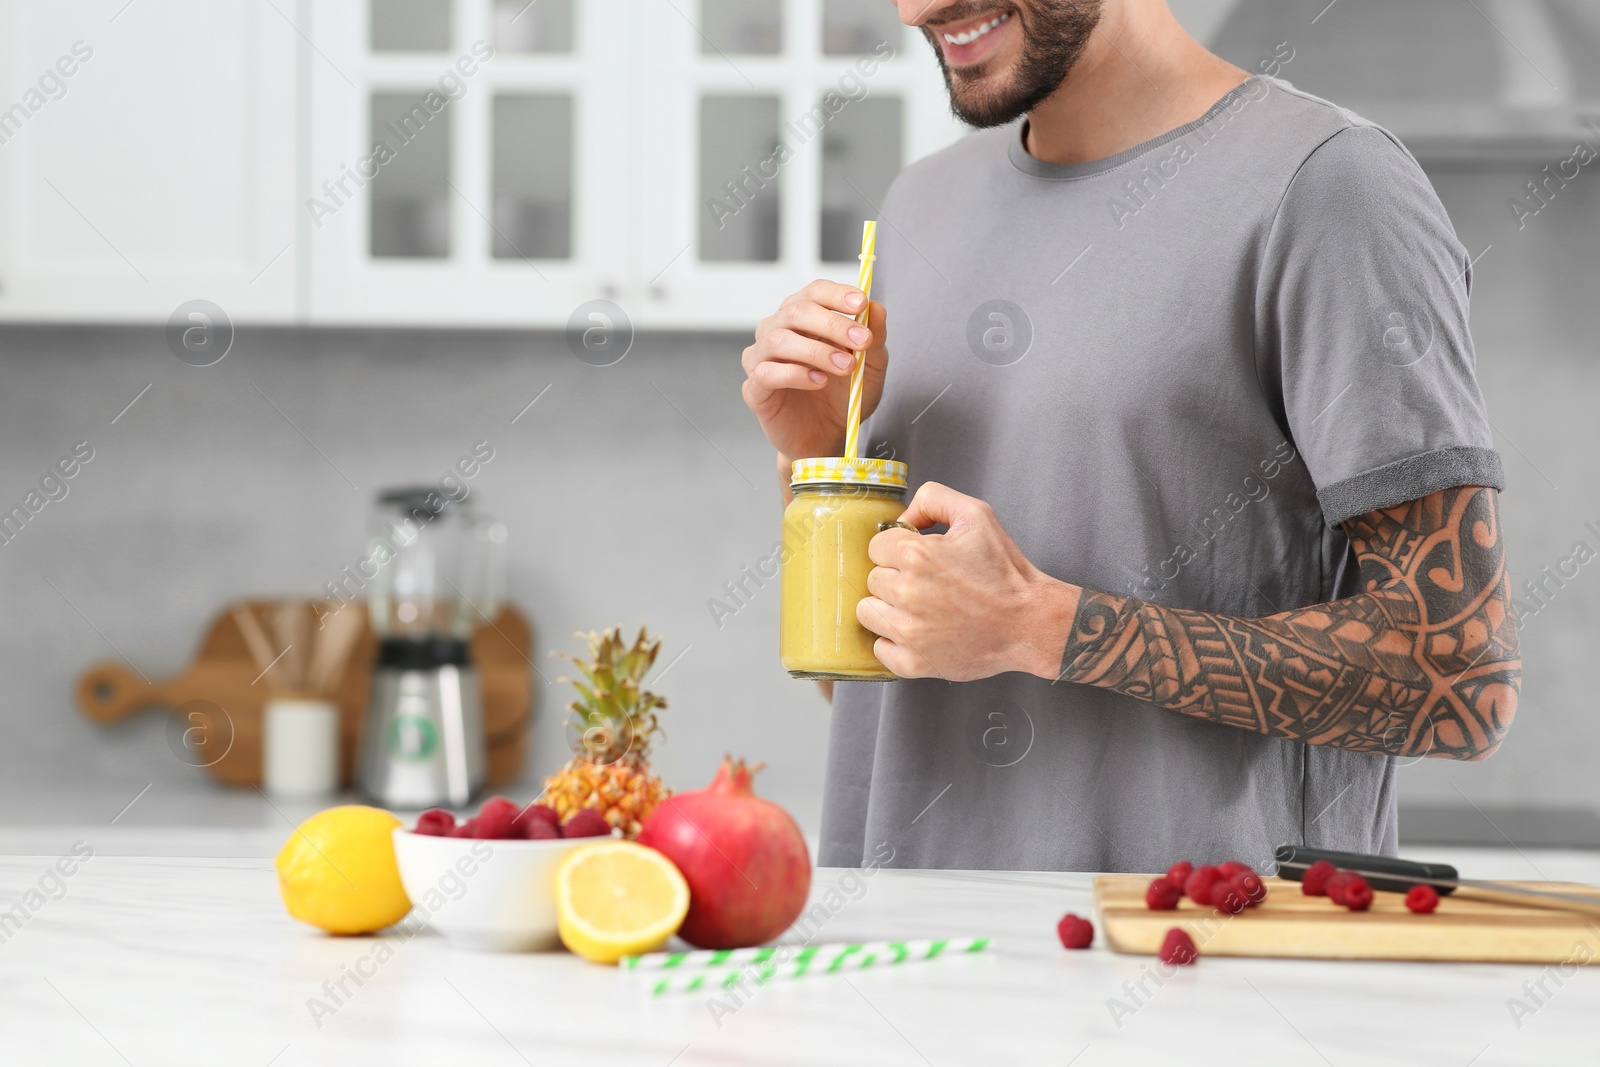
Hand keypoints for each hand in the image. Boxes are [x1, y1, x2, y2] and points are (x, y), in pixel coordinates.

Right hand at [741, 280, 887, 461]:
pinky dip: (795, 374)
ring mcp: (762, 358)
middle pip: (796, 311)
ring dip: (817, 351)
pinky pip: (766, 373)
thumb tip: (877, 308)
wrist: (826, 439)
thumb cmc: (842, 397)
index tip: (860, 303)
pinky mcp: (754, 388)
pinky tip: (818, 382)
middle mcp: (778, 331)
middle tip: (861, 341)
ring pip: (779, 340)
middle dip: (832, 323)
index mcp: (804, 318)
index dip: (836, 294)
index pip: (814, 292)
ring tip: (845, 367)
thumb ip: (874, 339)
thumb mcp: (871, 368)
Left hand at [856, 482, 1078, 680]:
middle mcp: (906, 592)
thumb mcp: (976, 515)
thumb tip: (903, 516)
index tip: (919, 560)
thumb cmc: (1005, 572)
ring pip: (868, 612)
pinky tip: (917, 633)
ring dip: (888, 608)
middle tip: (927, 584)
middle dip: (895, 577)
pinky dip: (893, 642)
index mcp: (916, 554)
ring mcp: (908, 631)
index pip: (876, 546)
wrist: (1029, 622)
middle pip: (873, 579)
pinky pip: (880, 649)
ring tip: (919, 608)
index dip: (898, 549)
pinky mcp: (913, 661)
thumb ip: (933, 499)